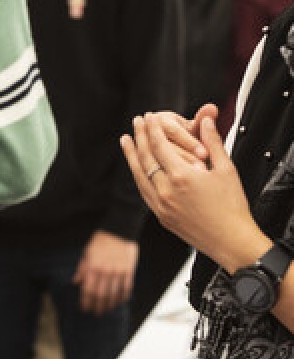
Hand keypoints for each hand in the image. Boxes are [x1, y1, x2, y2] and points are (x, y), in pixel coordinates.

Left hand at [73, 231, 137, 314]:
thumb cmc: (101, 240)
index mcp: (93, 266)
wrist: (120, 229)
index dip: (86, 302)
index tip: (84, 309)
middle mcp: (105, 271)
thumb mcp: (87, 252)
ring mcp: (118, 271)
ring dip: (109, 305)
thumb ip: (82, 268)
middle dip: (97, 307)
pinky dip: (122, 297)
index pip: (88, 290)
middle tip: (96, 313)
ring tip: (106, 310)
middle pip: (100, 295)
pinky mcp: (129, 270)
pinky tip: (119, 302)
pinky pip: (126, 288)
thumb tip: (75, 282)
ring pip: (113, 294)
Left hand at [120, 112, 262, 270]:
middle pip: (145, 158)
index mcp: (182, 177)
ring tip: (126, 140)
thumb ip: (213, 142)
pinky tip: (137, 168)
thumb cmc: (232, 207)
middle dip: (139, 137)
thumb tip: (206, 121)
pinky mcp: (161, 217)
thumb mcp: (226, 169)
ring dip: (131, 155)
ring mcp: (161, 206)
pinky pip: (144, 191)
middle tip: (135, 122)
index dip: (152, 129)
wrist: (232, 242)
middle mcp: (166, 191)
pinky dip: (138, 175)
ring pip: (139, 175)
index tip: (149, 117)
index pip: (159, 146)